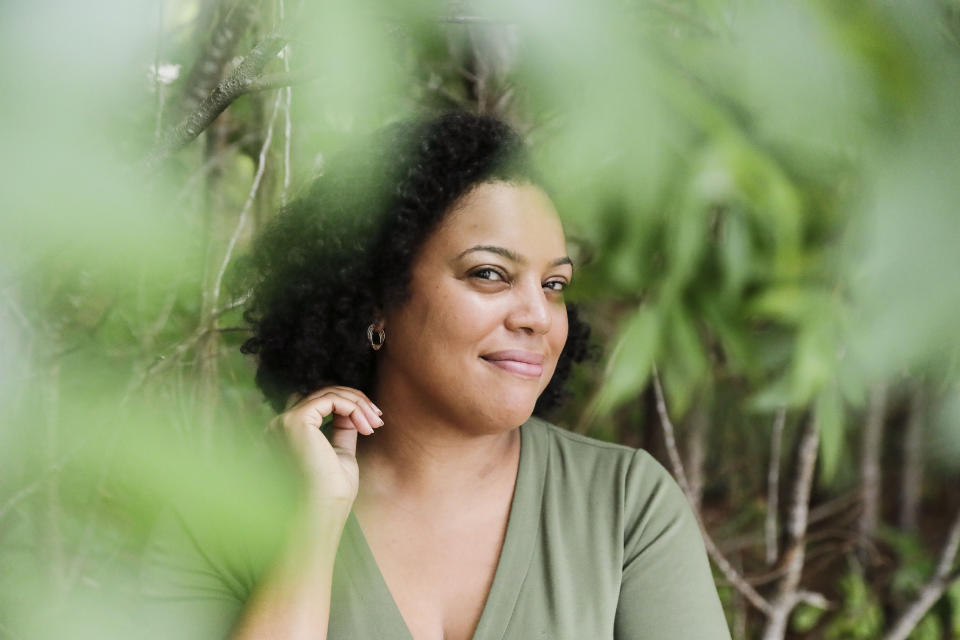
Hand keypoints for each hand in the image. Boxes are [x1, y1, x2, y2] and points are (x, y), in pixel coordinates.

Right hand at [270, 386, 382, 512]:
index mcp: (287, 433)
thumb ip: (342, 429)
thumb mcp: (340, 452)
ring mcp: (285, 421)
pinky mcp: (296, 420)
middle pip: (324, 394)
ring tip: (375, 424)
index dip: (347, 405)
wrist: (325, 508)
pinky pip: (331, 400)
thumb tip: (354, 411)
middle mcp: (280, 424)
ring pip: (329, 393)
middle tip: (378, 419)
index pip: (318, 403)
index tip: (373, 420)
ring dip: (359, 405)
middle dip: (357, 402)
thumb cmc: (332, 490)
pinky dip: (353, 408)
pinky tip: (366, 426)